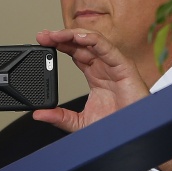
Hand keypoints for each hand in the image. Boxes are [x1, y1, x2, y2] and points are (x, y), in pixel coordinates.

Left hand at [32, 29, 149, 132]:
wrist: (132, 135)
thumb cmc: (115, 126)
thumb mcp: (80, 123)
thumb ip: (60, 117)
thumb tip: (39, 114)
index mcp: (94, 75)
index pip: (74, 53)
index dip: (59, 45)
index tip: (42, 42)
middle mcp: (103, 66)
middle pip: (80, 44)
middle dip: (61, 37)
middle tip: (43, 35)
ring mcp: (113, 65)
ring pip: (92, 42)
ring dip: (73, 35)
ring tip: (55, 35)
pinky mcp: (124, 66)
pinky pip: (108, 48)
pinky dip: (93, 40)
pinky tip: (78, 37)